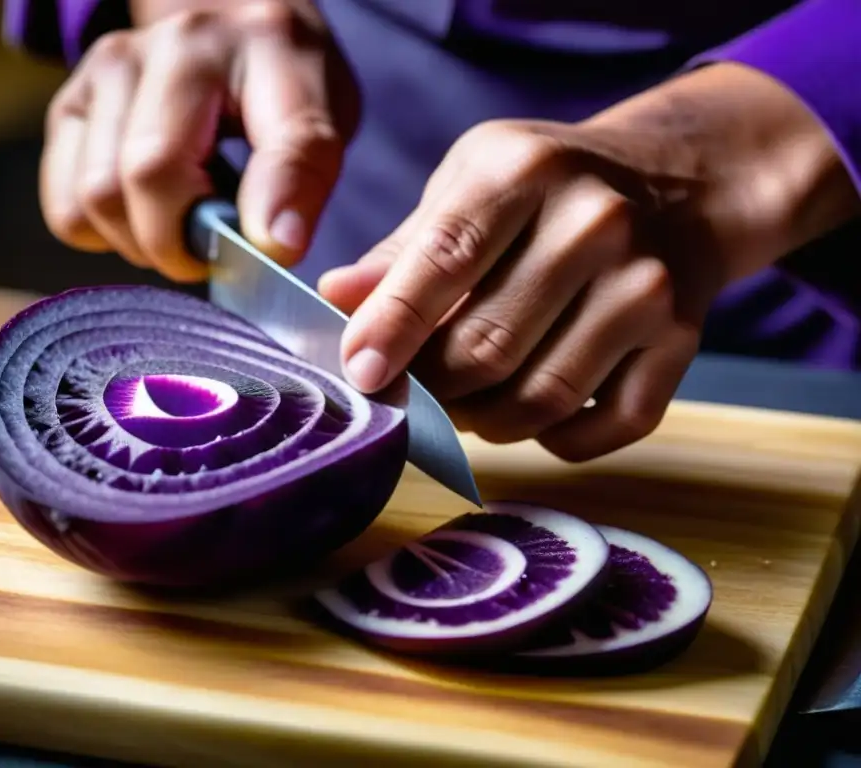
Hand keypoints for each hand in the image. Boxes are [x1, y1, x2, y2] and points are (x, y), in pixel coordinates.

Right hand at [40, 0, 357, 281]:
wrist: (230, 40)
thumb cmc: (282, 89)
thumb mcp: (326, 120)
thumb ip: (304, 174)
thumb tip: (274, 245)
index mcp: (261, 46)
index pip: (273, 142)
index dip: (270, 208)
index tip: (277, 249)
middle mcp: (174, 44)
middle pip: (150, 176)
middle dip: (185, 242)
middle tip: (214, 247)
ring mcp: (110, 69)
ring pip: (97, 198)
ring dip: (141, 242)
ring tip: (180, 222)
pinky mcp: (69, 106)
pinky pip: (66, 209)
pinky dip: (102, 234)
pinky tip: (140, 212)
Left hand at [319, 63, 858, 460]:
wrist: (682, 187)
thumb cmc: (549, 190)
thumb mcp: (471, 185)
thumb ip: (403, 249)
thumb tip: (333, 300)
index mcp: (525, 171)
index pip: (444, 260)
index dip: (394, 326)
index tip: (358, 373)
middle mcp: (595, 222)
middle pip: (486, 348)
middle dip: (433, 388)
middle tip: (412, 392)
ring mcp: (645, 286)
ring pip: (539, 399)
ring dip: (485, 423)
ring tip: (465, 406)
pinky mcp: (682, 340)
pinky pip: (602, 429)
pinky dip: (553, 441)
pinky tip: (532, 416)